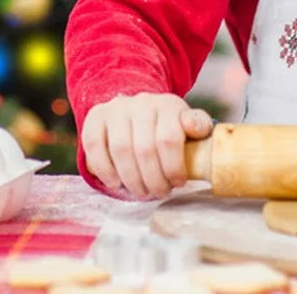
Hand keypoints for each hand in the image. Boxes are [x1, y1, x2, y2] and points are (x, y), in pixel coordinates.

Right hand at [81, 93, 213, 199]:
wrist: (136, 107)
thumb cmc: (165, 122)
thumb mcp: (185, 121)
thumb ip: (198, 125)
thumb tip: (201, 130)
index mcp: (168, 104)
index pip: (169, 139)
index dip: (173, 167)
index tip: (178, 183)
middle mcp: (142, 103)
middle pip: (144, 149)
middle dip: (153, 179)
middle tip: (159, 192)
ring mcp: (117, 109)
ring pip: (121, 150)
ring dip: (131, 179)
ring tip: (141, 192)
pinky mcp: (96, 117)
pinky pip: (95, 146)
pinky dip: (105, 170)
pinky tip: (116, 183)